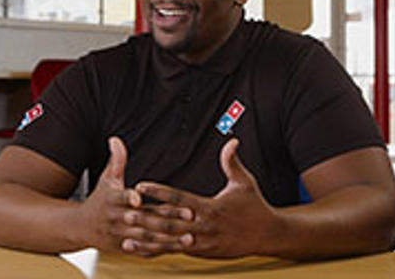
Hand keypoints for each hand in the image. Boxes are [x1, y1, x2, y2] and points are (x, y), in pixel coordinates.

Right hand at [78, 137, 190, 254]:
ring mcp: (122, 235)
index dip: (130, 197)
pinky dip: (162, 250)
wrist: (81, 227)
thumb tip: (116, 139)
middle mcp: (117, 219)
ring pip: (148, 238)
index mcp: (113, 200)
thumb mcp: (106, 179)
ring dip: (170, 239)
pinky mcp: (126, 248)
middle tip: (189, 215)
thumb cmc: (98, 199)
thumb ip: (116, 160)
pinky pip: (146, 250)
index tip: (139, 199)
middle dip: (167, 218)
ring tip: (190, 237)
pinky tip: (179, 248)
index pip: (122, 197)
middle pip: (144, 219)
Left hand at [134, 138, 281, 257]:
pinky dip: (159, 251)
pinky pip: (176, 252)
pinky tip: (143, 250)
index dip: (158, 191)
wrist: (268, 236)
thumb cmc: (254, 205)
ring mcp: (203, 243)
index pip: (179, 198)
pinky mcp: (202, 253)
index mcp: (210, 207)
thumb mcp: (244, 182)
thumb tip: (232, 140)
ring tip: (126, 237)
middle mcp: (203, 227)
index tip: (140, 185)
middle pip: (170, 223)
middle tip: (126, 213)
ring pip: (170, 242)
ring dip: (148, 239)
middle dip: (147, 219)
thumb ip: (232, 162)